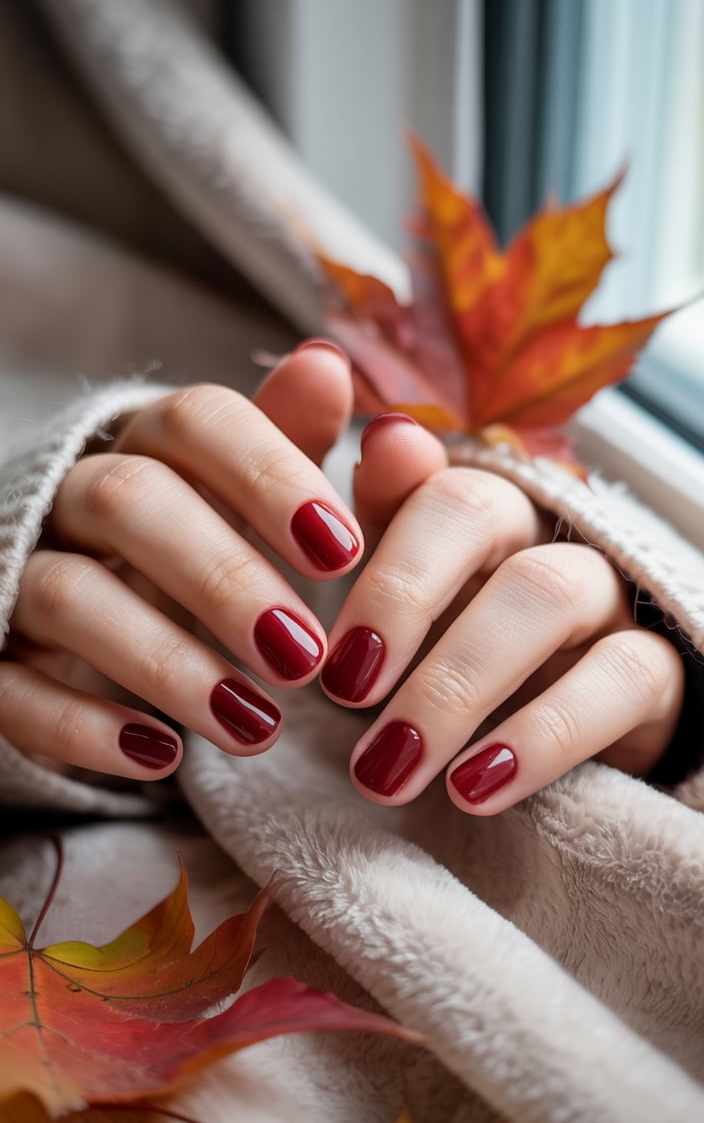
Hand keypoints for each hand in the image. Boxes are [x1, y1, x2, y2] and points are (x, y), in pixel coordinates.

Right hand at [1, 343, 358, 778]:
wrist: (75, 616)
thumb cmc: (187, 546)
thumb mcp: (240, 500)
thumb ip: (286, 442)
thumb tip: (328, 363)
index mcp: (147, 446)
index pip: (195, 421)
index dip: (269, 476)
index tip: (345, 551)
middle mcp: (71, 496)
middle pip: (129, 502)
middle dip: (221, 576)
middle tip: (305, 655)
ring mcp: (16, 573)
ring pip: (69, 595)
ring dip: (166, 662)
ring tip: (256, 726)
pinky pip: (13, 687)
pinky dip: (84, 726)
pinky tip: (162, 758)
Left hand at [322, 414, 685, 812]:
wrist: (557, 744)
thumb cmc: (462, 658)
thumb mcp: (409, 603)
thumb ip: (388, 522)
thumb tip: (385, 435)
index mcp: (475, 513)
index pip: (434, 485)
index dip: (383, 562)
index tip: (331, 659)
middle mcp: (542, 532)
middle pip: (483, 512)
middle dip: (401, 599)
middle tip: (344, 695)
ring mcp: (608, 597)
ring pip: (548, 591)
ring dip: (456, 683)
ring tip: (388, 767)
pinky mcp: (658, 671)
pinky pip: (620, 679)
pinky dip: (540, 737)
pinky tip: (472, 790)